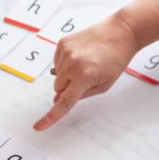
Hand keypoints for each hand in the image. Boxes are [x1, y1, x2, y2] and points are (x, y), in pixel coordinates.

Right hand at [33, 15, 139, 130]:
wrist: (120, 33)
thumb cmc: (116, 60)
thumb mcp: (105, 85)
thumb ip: (82, 95)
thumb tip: (59, 99)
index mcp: (84, 77)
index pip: (64, 102)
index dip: (50, 117)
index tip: (39, 126)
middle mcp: (72, 64)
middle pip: (58, 88)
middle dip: (68, 88)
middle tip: (86, 78)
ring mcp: (65, 52)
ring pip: (57, 75)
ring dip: (67, 74)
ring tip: (86, 63)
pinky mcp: (62, 43)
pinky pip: (57, 61)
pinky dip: (65, 63)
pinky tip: (80, 56)